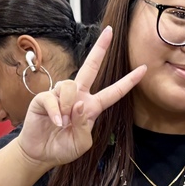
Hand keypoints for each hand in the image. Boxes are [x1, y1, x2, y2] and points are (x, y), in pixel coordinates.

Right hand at [17, 26, 145, 170]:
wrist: (41, 154)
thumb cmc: (63, 148)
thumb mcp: (82, 143)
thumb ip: (84, 126)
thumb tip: (77, 104)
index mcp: (92, 107)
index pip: (114, 91)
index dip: (128, 81)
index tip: (144, 69)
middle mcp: (78, 96)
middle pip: (91, 67)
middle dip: (100, 49)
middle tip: (109, 31)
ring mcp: (60, 95)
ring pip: (70, 86)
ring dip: (68, 107)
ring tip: (62, 123)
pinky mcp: (44, 98)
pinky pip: (52, 98)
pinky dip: (56, 112)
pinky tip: (56, 123)